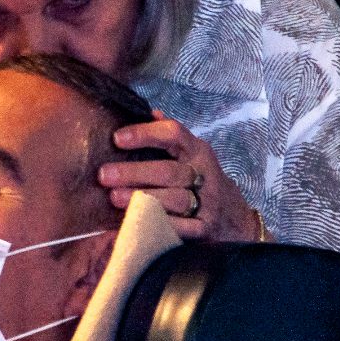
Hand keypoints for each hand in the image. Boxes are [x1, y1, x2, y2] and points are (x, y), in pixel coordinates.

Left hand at [98, 110, 264, 241]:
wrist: (235, 220)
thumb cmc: (203, 183)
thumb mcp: (193, 156)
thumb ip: (172, 138)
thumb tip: (151, 112)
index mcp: (197, 151)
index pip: (174, 134)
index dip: (145, 133)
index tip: (117, 138)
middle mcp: (203, 174)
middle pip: (168, 170)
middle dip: (134, 172)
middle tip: (105, 174)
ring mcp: (206, 203)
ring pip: (174, 199)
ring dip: (142, 197)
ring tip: (115, 198)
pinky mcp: (203, 229)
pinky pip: (179, 227)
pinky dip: (155, 226)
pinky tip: (132, 224)